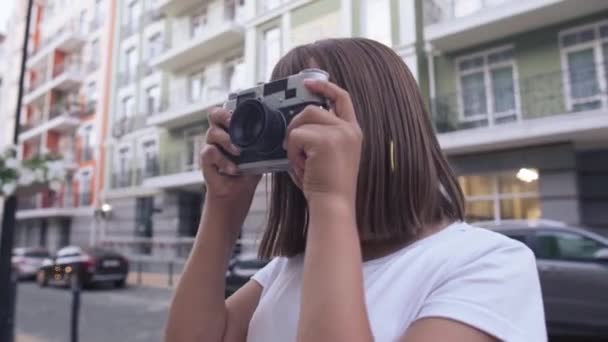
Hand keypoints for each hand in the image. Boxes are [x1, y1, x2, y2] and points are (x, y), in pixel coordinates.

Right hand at [200, 108, 260, 206]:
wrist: (236, 195)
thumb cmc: (246, 174)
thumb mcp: (258, 157)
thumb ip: (262, 145)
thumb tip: (278, 136)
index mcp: (230, 131)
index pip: (226, 111)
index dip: (232, 108)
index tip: (242, 112)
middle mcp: (218, 136)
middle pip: (213, 114)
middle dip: (224, 116)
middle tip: (234, 123)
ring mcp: (211, 147)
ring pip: (212, 133)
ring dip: (227, 141)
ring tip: (238, 152)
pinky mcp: (206, 161)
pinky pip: (210, 153)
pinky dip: (223, 160)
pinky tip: (233, 168)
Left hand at [284, 79, 362, 205]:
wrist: (333, 204)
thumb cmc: (327, 187)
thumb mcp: (327, 156)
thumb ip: (319, 136)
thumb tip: (297, 124)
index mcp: (353, 132)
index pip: (342, 98)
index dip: (325, 87)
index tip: (309, 83)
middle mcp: (349, 129)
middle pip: (313, 109)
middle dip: (297, 124)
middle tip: (293, 146)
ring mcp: (339, 133)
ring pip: (303, 119)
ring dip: (294, 140)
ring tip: (300, 160)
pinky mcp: (325, 140)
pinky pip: (296, 135)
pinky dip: (292, 151)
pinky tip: (301, 166)